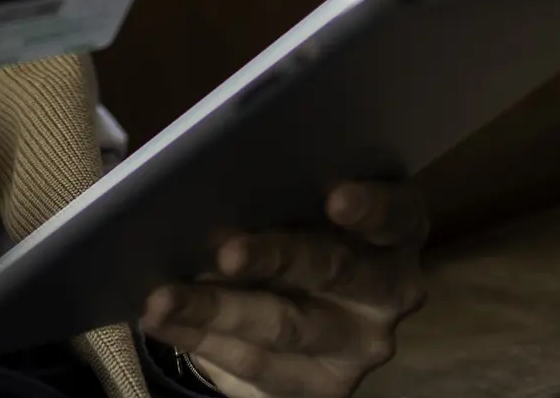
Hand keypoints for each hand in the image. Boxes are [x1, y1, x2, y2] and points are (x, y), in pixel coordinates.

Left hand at [140, 182, 428, 397]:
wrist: (298, 308)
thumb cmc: (291, 224)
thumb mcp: (295, 202)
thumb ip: (277, 189)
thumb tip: (211, 182)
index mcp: (396, 228)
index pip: (396, 214)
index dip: (371, 207)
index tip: (336, 197)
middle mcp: (390, 288)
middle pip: (332, 268)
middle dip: (274, 257)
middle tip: (226, 251)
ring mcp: (360, 343)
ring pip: (287, 325)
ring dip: (217, 309)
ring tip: (162, 297)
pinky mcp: (325, 387)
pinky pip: (257, 366)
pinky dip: (201, 338)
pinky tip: (162, 320)